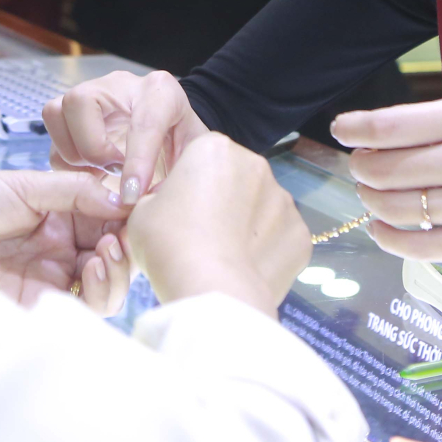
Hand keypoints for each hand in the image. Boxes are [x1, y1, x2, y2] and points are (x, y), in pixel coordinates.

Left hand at [0, 170, 132, 314]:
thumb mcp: (24, 186)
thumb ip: (74, 190)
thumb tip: (124, 197)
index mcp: (61, 216)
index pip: (110, 219)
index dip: (129, 216)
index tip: (139, 208)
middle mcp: (61, 250)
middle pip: (116, 256)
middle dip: (127, 247)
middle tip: (120, 236)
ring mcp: (51, 280)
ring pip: (106, 286)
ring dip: (117, 270)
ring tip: (105, 253)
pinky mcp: (38, 308)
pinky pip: (83, 309)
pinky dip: (98, 291)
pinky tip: (90, 269)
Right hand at [43, 70, 209, 205]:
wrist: (174, 130)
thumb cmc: (183, 144)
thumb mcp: (195, 158)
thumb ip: (181, 176)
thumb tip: (150, 203)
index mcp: (161, 92)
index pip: (144, 121)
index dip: (137, 161)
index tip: (132, 194)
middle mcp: (121, 85)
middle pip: (81, 101)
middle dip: (93, 147)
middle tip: (113, 172)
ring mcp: (93, 93)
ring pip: (57, 111)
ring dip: (73, 151)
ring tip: (99, 172)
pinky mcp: (74, 110)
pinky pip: (52, 129)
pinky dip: (65, 158)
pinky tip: (89, 173)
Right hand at [126, 134, 309, 315]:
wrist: (212, 292)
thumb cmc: (169, 245)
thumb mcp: (141, 214)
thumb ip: (157, 199)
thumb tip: (171, 205)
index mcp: (215, 149)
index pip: (200, 157)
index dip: (187, 184)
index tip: (177, 212)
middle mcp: (256, 165)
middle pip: (235, 179)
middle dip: (221, 202)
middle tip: (199, 237)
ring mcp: (284, 200)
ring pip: (260, 209)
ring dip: (245, 226)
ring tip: (223, 258)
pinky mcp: (300, 234)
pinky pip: (279, 238)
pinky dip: (266, 252)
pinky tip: (244, 270)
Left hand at [331, 96, 441, 263]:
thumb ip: (436, 124)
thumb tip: (373, 136)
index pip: (390, 126)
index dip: (354, 129)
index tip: (340, 130)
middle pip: (383, 170)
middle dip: (360, 168)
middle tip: (360, 167)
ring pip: (395, 207)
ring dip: (371, 200)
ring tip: (373, 193)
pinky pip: (416, 247)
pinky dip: (388, 236)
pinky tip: (383, 226)